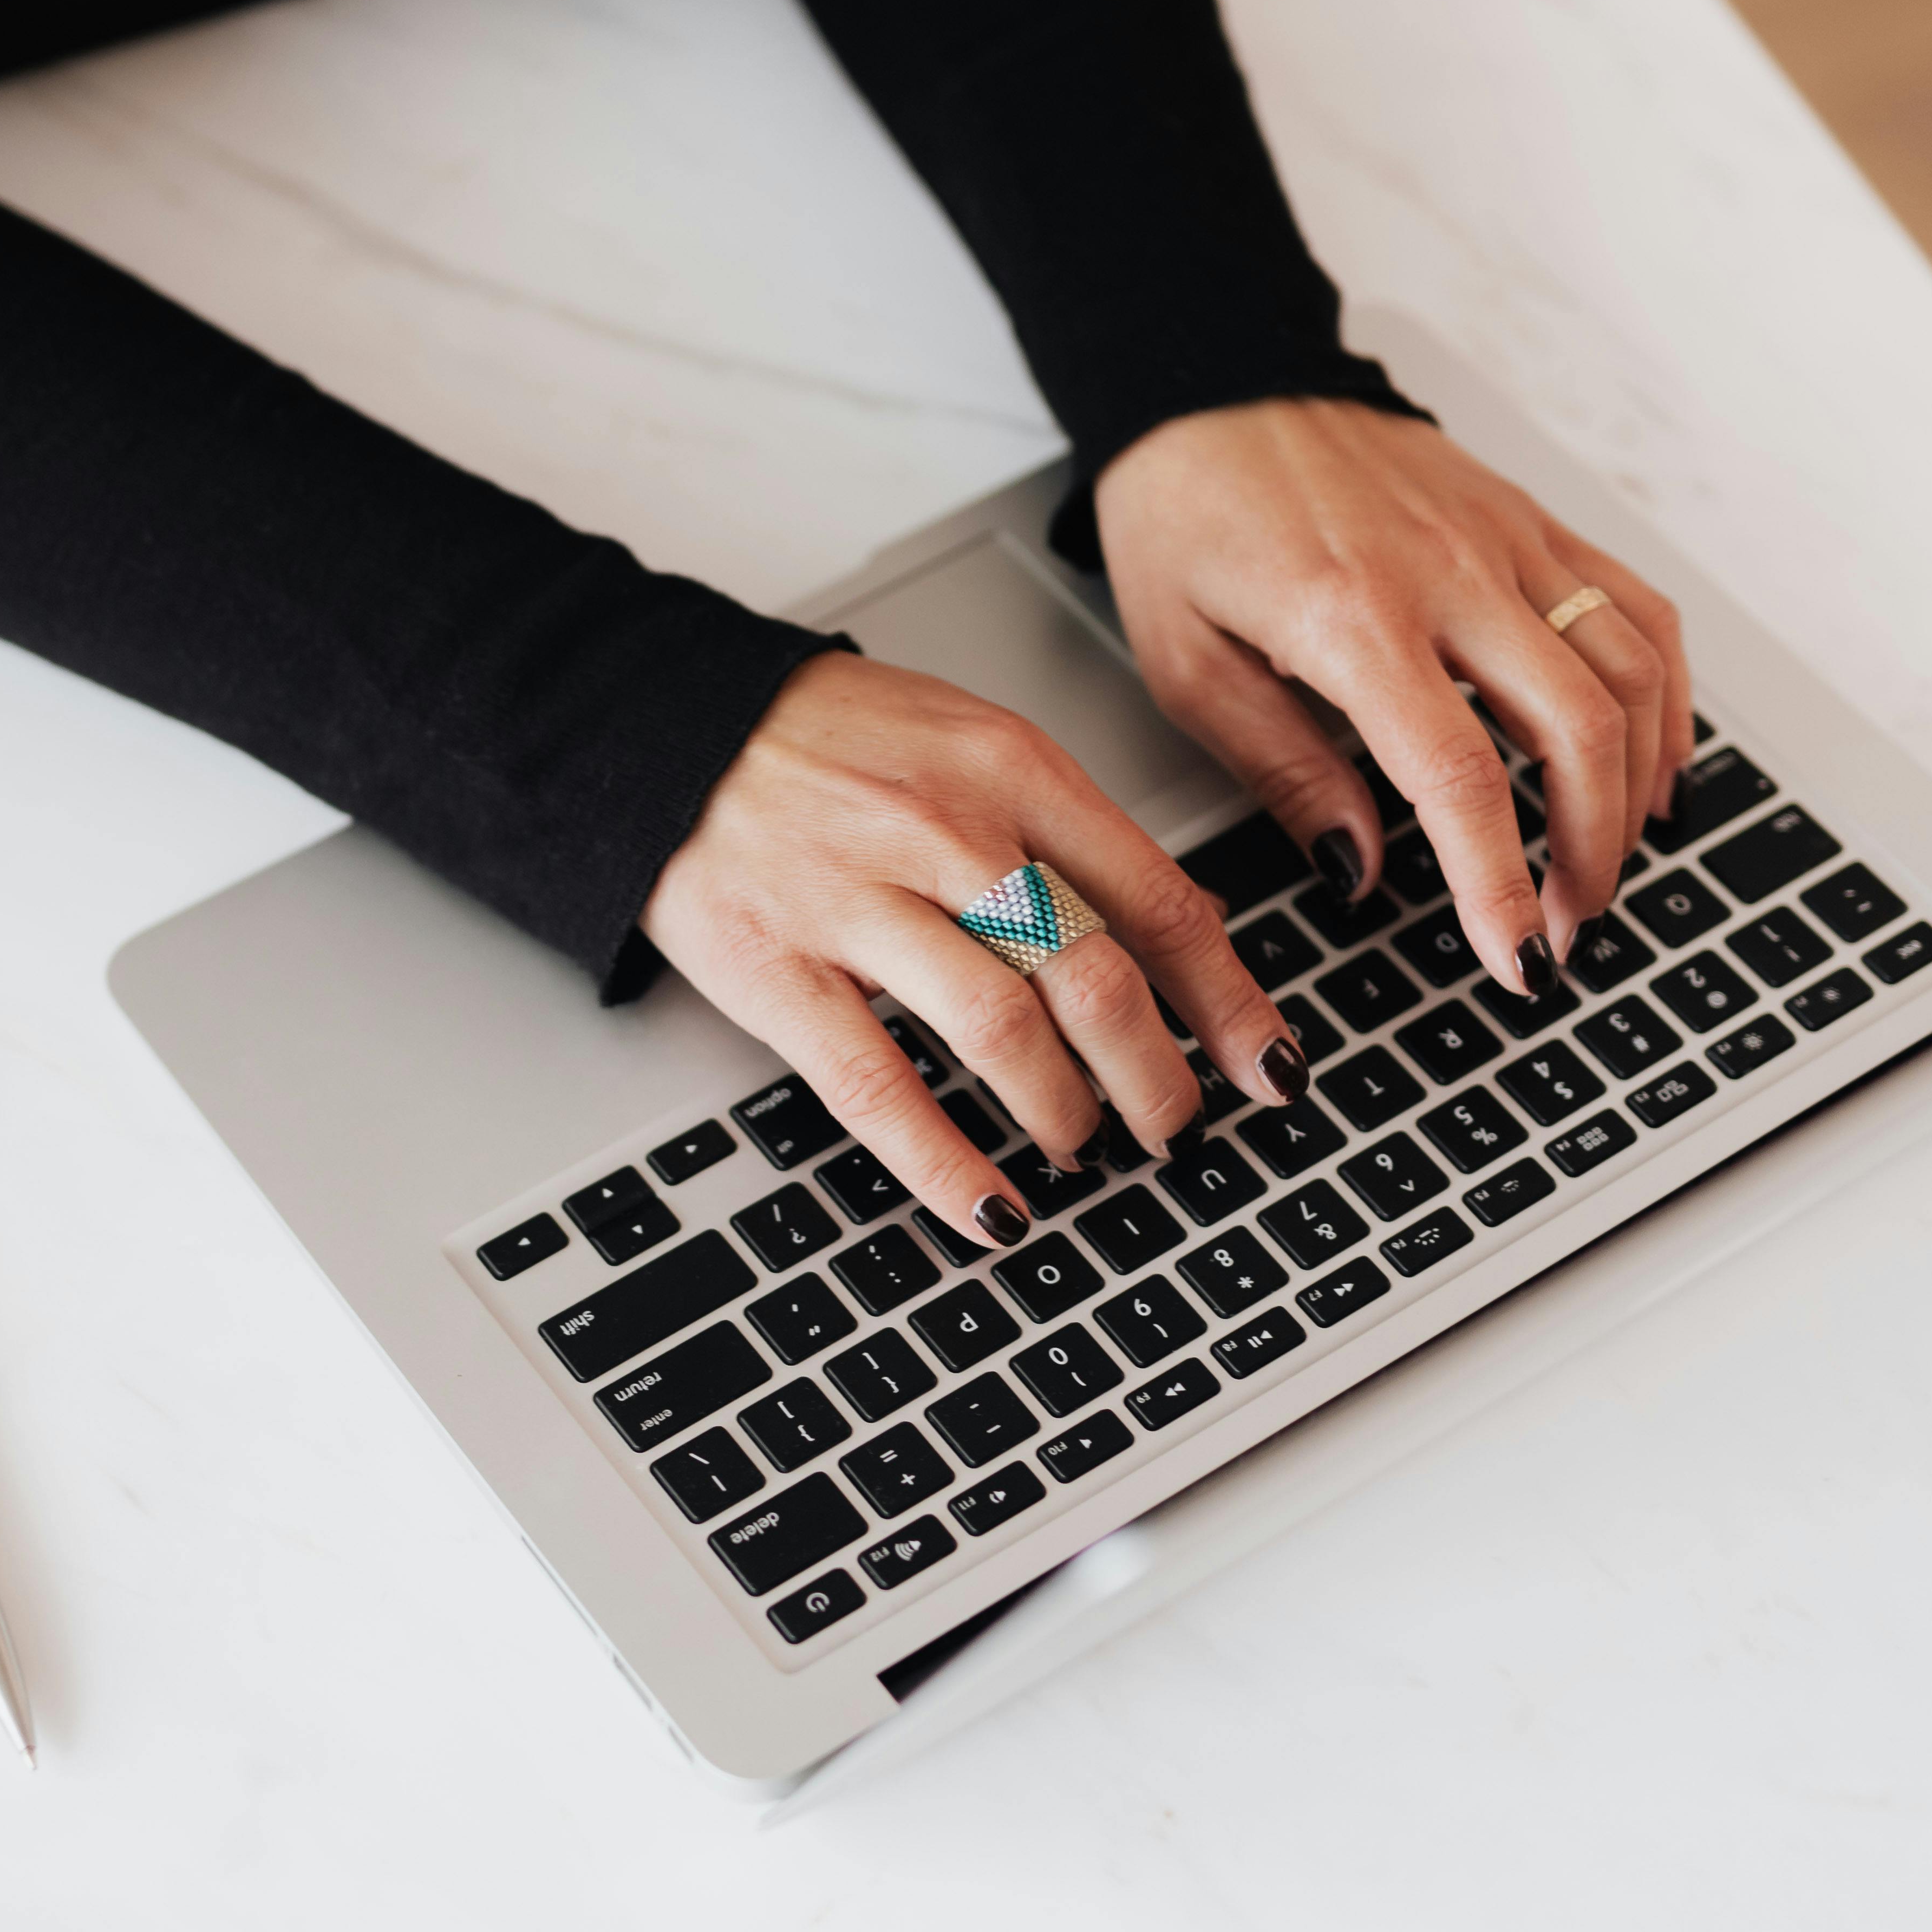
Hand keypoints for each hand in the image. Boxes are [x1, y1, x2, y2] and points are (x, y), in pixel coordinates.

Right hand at [639, 652, 1302, 1246]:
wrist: (665, 723)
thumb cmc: (827, 741)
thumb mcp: (972, 744)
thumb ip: (1070, 831)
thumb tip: (1181, 926)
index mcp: (1012, 770)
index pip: (1158, 899)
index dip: (1226, 999)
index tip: (1266, 1062)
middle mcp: (948, 833)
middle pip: (1096, 978)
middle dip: (1156, 1077)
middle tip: (1174, 1124)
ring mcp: (860, 904)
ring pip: (1005, 1034)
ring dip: (1065, 1114)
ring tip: (1081, 1146)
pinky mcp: (781, 971)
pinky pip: (881, 1088)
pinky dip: (948, 1165)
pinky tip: (991, 1208)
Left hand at [1094, 396, 1690, 995]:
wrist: (1209, 383)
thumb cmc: (1184, 518)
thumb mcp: (1188, 665)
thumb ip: (1284, 770)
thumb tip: (1362, 868)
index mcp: (1354, 618)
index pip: (1463, 777)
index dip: (1502, 884)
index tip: (1521, 958)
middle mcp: (1449, 572)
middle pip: (1577, 730)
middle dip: (1590, 850)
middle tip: (1565, 927)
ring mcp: (1504, 537)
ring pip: (1628, 670)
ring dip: (1636, 784)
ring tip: (1604, 863)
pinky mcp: (1529, 516)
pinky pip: (1633, 606)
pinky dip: (1663, 692)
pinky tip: (1650, 758)